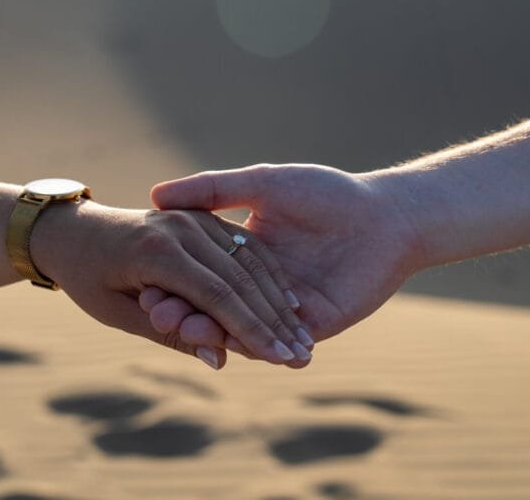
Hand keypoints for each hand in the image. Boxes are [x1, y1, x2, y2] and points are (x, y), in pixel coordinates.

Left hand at [32, 200, 313, 367]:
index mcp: (155, 250)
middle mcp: (179, 226)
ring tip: (301, 334)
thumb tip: (219, 360)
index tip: (278, 359)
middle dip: (273, 320)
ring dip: (277, 299)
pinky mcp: (201, 215)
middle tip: (300, 355)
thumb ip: (170, 334)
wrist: (72, 231)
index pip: (216, 295)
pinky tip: (288, 300)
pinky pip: (244, 245)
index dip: (250, 330)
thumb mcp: (118, 314)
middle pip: (240, 277)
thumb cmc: (87, 279)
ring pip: (249, 259)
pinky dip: (268, 274)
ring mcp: (193, 216)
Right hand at [145, 164, 423, 349]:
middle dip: (184, 313)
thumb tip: (156, 194)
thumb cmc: (327, 193)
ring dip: (211, 332)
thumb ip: (213, 190)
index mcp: (245, 255)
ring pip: (240, 329)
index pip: (199, 275)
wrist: (387, 216)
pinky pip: (276, 342)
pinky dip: (251, 345)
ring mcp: (286, 312)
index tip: (141, 285)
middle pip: (214, 307)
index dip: (171, 282)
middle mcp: (261, 288)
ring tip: (183, 330)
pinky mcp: (314, 329)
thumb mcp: (262, 184)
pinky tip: (227, 344)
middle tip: (156, 316)